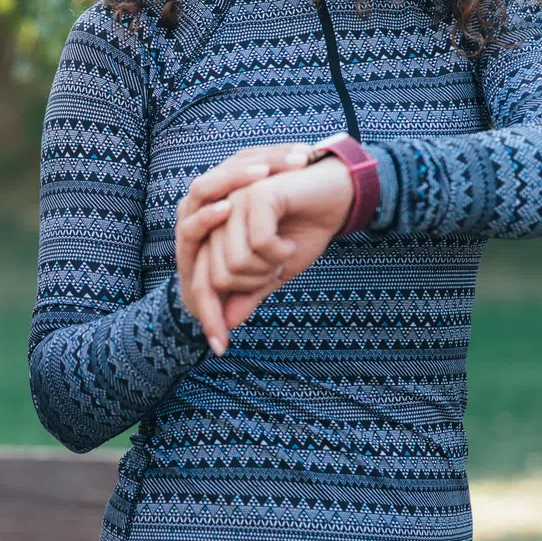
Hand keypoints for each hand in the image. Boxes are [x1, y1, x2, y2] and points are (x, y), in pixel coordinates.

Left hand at [174, 144, 313, 351]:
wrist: (338, 196)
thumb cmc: (305, 229)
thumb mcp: (275, 270)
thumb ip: (249, 291)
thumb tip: (227, 323)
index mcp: (217, 234)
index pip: (203, 281)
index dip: (210, 315)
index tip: (220, 347)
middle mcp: (217, 217)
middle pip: (219, 276)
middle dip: (255, 283)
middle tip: (277, 267)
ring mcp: (232, 201)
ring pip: (236, 262)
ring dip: (268, 267)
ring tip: (283, 251)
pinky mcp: (253, 193)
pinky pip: (258, 243)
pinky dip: (279, 251)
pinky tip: (289, 240)